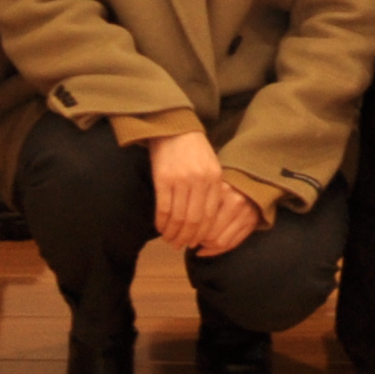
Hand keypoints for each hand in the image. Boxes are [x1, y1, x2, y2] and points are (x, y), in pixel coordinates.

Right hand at [152, 129, 260, 252]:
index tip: (195, 242)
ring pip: (178, 217)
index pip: (210, 215)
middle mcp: (200, 180)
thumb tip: (205, 220)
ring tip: (169, 240)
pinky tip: (160, 228)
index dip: (202, 233)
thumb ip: (211, 189)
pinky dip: (161, 223)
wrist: (174, 128)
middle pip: (194, 220)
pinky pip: (163, 209)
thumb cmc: (193, 149)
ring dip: (172, 233)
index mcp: (215, 178)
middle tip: (180, 246)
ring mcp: (181, 180)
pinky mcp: (163, 179)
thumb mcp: (211, 165)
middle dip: (186, 237)